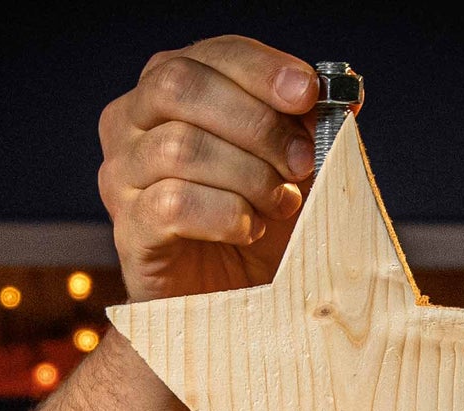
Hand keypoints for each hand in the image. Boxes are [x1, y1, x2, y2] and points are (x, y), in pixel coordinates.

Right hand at [98, 35, 319, 302]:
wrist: (233, 302)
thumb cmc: (258, 221)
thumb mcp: (289, 163)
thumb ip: (306, 123)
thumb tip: (342, 93)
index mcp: (168, 91)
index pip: (208, 55)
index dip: (261, 69)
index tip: (308, 94)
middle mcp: (130, 124)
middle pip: (179, 86)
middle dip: (255, 121)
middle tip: (300, 160)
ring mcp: (121, 177)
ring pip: (178, 146)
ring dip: (247, 175)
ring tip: (279, 203)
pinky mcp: (128, 230)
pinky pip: (172, 204)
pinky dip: (226, 215)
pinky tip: (249, 229)